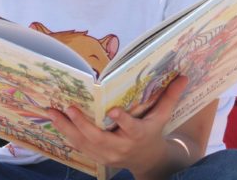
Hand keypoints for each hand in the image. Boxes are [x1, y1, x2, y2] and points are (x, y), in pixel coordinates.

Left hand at [49, 75, 187, 176]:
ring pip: (83, 143)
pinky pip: (78, 145)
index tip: (113, 110)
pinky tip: (54, 120)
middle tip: (69, 108)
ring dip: (66, 128)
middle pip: (100, 138)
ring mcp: (106, 154)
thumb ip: (170, 96)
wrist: (147, 161)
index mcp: (138, 135)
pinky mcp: (96, 156)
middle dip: (83, 125)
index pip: (131, 129)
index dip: (123, 121)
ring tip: (52, 112)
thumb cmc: (153, 131)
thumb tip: (184, 75)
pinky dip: (65, 133)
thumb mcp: (163, 116)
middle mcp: (121, 147)